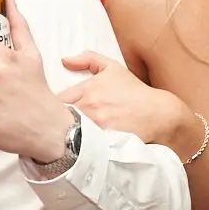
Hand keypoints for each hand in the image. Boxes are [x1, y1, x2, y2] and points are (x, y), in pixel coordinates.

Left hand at [58, 50, 199, 155]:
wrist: (159, 114)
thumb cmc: (134, 92)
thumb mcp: (113, 69)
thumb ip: (88, 59)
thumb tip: (64, 60)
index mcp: (87, 90)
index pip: (54, 100)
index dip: (49, 107)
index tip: (49, 112)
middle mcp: (89, 108)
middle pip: (57, 119)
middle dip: (53, 123)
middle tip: (52, 128)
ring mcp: (97, 127)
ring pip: (69, 134)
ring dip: (65, 137)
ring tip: (63, 140)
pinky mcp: (105, 143)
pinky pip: (84, 148)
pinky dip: (79, 149)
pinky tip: (77, 150)